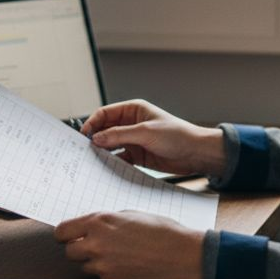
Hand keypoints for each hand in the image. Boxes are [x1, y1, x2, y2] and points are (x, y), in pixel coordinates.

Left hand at [55, 211, 203, 278]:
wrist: (183, 255)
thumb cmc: (162, 231)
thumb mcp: (131, 215)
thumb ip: (106, 222)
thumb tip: (89, 228)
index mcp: (99, 222)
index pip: (62, 231)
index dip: (66, 235)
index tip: (71, 237)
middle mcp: (96, 244)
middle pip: (69, 252)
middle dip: (80, 250)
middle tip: (97, 247)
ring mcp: (103, 266)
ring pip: (85, 267)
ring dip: (96, 263)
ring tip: (120, 256)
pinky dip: (111, 274)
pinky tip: (130, 267)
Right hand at [80, 100, 226, 178]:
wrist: (196, 153)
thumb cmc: (177, 135)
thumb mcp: (146, 132)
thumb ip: (119, 135)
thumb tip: (96, 138)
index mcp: (133, 110)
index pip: (105, 113)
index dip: (92, 123)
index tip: (83, 136)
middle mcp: (131, 124)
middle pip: (105, 130)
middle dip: (95, 138)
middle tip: (84, 150)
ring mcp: (134, 140)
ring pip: (111, 145)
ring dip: (102, 152)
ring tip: (92, 161)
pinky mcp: (138, 155)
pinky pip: (119, 158)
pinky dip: (112, 163)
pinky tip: (106, 169)